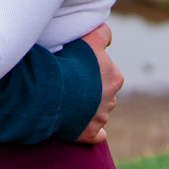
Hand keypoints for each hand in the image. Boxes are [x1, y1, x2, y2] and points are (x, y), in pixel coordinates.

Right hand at [77, 21, 122, 143]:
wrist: (54, 93)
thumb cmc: (70, 63)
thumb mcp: (89, 38)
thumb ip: (102, 32)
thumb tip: (108, 36)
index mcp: (115, 77)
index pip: (110, 70)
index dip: (95, 67)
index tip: (82, 66)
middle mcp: (111, 99)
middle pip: (104, 92)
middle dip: (93, 88)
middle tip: (72, 82)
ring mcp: (100, 118)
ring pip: (99, 112)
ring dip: (89, 107)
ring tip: (68, 100)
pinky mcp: (89, 133)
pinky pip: (97, 135)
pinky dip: (93, 132)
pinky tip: (83, 126)